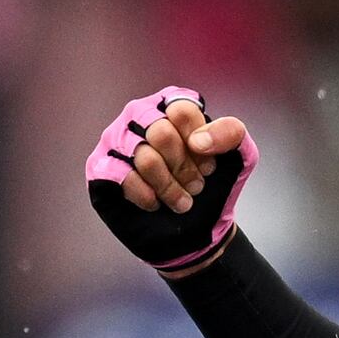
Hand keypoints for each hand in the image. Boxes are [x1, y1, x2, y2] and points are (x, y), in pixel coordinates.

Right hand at [87, 88, 255, 277]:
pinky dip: (145, 195)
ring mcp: (115, 140)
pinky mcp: (100, 168)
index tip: (209, 165)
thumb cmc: (212, 189)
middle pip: (160, 132)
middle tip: (195, 186)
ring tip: (181, 201)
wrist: (197, 232)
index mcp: (168, 106)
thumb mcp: (238, 157)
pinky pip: (121, 175)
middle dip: (183, 167)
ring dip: (169, 186)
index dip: (200, 143)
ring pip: (143, 156)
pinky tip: (155, 204)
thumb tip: (198, 141)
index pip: (181, 110)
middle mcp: (138, 116)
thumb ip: (231, 133)